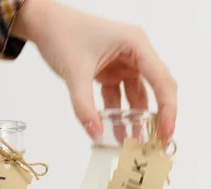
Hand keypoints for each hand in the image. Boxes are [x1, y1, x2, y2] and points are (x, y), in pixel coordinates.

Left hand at [11, 0, 176, 142]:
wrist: (42, 23)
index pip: (161, 80)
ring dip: (135, 119)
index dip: (168, 109)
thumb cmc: (61, 33)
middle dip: (157, 117)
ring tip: (134, 144)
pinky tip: (116, 131)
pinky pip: (120, 96)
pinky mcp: (111, 71)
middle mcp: (135, 52)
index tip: (165, 133)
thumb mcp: (74, 72)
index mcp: (136, 44)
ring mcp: (124, 62)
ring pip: (137, 95)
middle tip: (156, 144)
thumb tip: (96, 134)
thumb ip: (84, 106)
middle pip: (156, 88)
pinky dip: (118, 113)